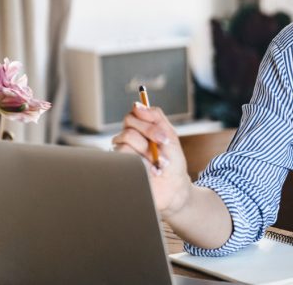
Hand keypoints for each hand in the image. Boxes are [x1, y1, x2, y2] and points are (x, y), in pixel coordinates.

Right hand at [112, 103, 191, 219]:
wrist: (174, 189)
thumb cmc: (173, 163)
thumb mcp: (170, 137)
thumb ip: (156, 118)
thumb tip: (137, 104)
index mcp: (140, 130)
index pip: (134, 114)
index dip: (148, 122)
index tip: (163, 135)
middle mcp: (128, 139)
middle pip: (128, 124)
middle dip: (149, 133)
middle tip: (163, 146)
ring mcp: (121, 153)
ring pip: (125, 139)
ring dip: (147, 151)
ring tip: (158, 163)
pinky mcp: (118, 166)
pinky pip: (121, 155)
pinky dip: (141, 162)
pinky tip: (151, 171)